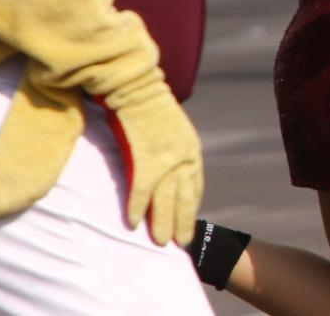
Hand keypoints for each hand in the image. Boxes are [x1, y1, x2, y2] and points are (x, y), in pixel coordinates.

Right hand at [104, 84, 202, 245]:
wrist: (137, 86)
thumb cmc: (150, 105)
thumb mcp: (173, 128)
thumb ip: (174, 149)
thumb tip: (170, 168)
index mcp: (191, 149)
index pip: (195, 186)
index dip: (191, 207)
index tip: (187, 221)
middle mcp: (183, 157)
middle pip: (184, 198)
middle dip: (183, 222)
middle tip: (180, 243)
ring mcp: (165, 160)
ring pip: (165, 201)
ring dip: (162, 224)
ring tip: (160, 242)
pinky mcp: (144, 160)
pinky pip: (141, 192)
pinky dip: (138, 209)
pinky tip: (134, 224)